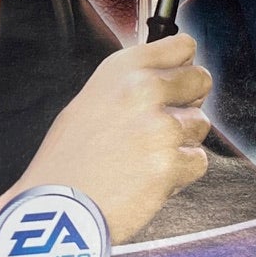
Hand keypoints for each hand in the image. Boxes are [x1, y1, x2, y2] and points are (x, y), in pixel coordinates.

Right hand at [0, 34, 211, 242]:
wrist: (55, 210)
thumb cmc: (68, 159)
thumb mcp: (91, 100)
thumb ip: (132, 86)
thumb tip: (170, 78)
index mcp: (123, 68)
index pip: (184, 46)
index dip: (182, 67)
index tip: (175, 83)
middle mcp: (145, 88)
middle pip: (201, 80)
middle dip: (189, 102)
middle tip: (163, 125)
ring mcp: (160, 125)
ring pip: (200, 124)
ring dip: (182, 142)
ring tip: (144, 158)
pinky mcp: (171, 162)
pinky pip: (198, 161)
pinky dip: (180, 173)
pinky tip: (148, 179)